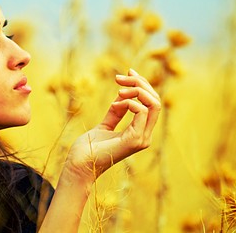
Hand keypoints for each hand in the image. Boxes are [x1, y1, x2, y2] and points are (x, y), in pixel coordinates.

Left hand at [64, 68, 160, 183]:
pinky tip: (117, 102)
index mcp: (140, 132)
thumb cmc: (89, 148)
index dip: (142, 85)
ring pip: (153, 104)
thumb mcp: (105, 124)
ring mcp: (142, 139)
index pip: (152, 104)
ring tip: (118, 90)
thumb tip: (123, 95)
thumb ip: (116, 111)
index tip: (127, 72)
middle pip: (155, 101)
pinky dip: (130, 102)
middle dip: (140, 83)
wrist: (79, 164)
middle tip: (119, 78)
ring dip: (136, 90)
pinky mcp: (134, 140)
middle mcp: (145, 136)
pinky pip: (142, 112)